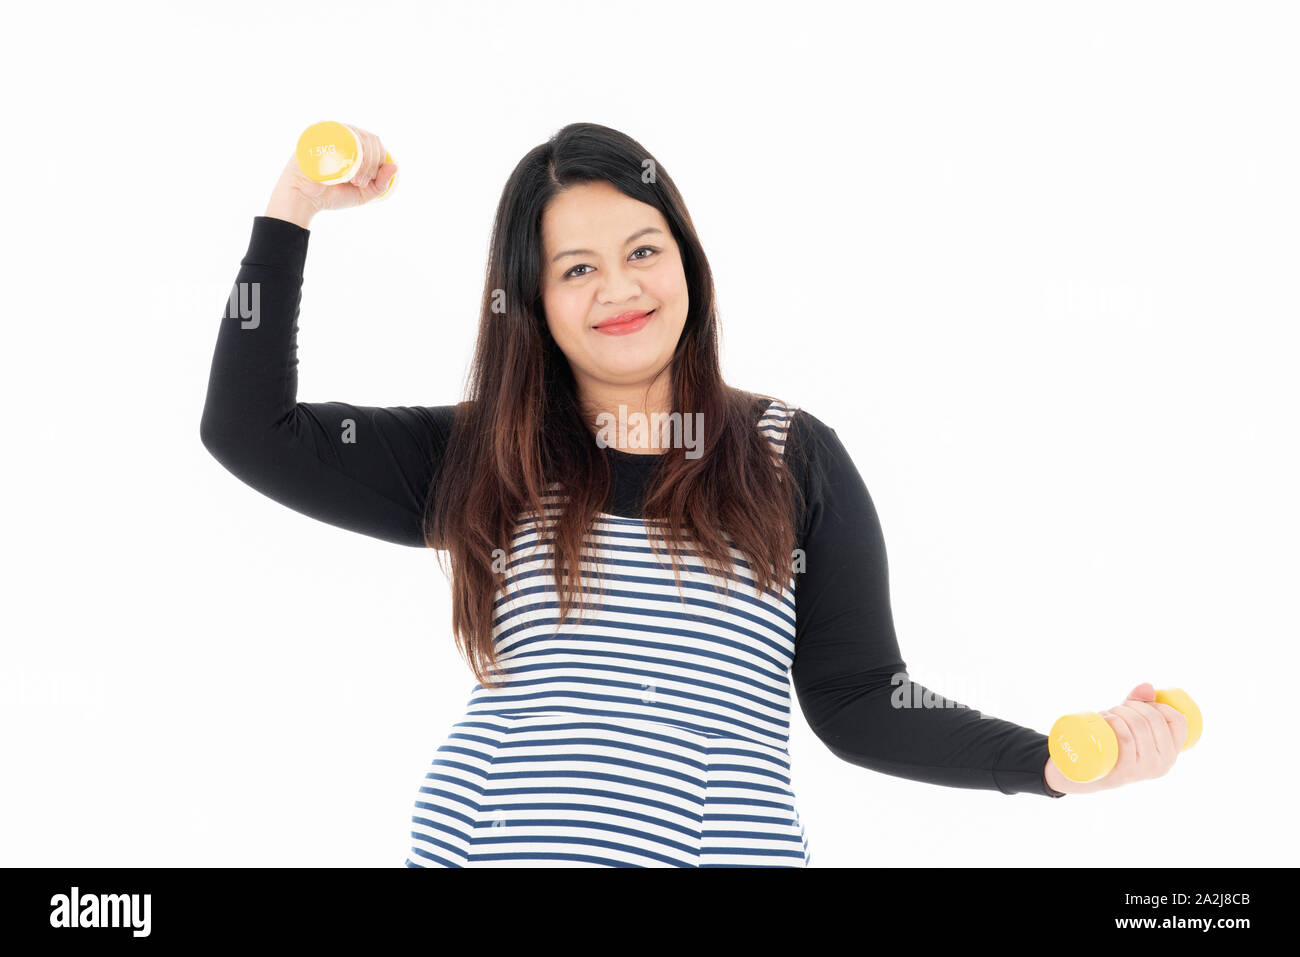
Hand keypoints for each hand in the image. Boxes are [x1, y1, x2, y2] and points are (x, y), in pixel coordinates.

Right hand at [264, 124, 396, 227]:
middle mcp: (344, 136)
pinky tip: (343, 167)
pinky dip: (344, 149)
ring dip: (360, 159)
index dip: (378, 161)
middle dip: (370, 162)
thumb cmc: (332, 195)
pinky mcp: (316, 134)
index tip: (366, 182)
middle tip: (358, 182)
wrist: (304, 199)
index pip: (376, 143)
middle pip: (369, 138)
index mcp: (355, 146)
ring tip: (351, 179)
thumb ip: (381, 184)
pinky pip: (336, 133)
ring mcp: (329, 133)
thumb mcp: (363, 194)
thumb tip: (394, 166)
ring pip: (356, 136)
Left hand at [1044, 682, 1189, 793]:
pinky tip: (1104, 719)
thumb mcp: (1129, 724)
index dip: (1160, 705)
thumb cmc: (1113, 743)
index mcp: (1170, 752)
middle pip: (1153, 720)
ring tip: (1107, 715)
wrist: (1084, 770)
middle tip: (1115, 708)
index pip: (1178, 721)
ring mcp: (1143, 770)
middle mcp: (1163, 764)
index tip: (1141, 703)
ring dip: (1119, 711)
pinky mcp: (1124, 773)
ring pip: (1138, 726)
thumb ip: (1139, 703)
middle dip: (1132, 705)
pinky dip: (1114, 723)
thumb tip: (1147, 686)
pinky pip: (1126, 740)